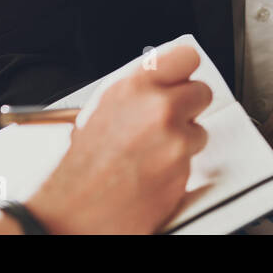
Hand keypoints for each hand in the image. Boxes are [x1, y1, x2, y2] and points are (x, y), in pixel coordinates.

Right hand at [23, 43, 211, 233]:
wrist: (70, 214)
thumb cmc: (79, 167)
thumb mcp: (100, 110)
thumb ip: (138, 90)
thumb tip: (166, 79)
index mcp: (133, 87)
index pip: (185, 57)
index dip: (185, 71)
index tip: (182, 81)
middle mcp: (157, 108)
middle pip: (201, 92)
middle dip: (188, 108)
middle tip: (167, 123)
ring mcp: (174, 140)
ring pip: (199, 130)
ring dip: (182, 142)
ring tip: (149, 156)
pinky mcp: (183, 170)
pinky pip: (192, 161)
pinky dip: (177, 168)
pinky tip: (150, 175)